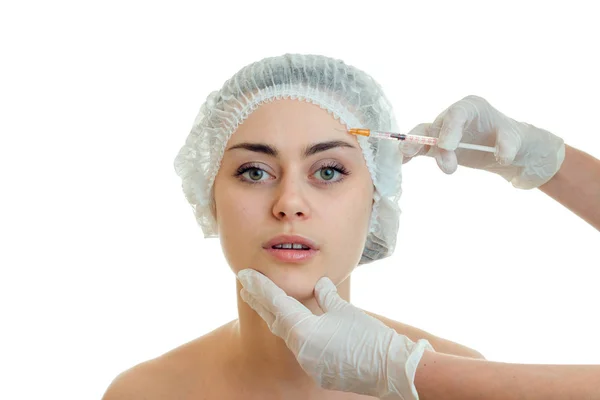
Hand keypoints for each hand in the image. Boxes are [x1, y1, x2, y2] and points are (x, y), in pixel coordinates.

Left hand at [236, 269, 433, 399]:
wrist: (390, 369)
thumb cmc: (369, 336)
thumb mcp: (344, 310)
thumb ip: (325, 296)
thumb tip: (318, 285)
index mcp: (304, 331)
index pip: (275, 303)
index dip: (259, 287)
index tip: (244, 275)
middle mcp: (301, 349)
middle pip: (275, 321)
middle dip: (260, 302)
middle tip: (246, 286)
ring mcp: (308, 363)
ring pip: (287, 336)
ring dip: (276, 318)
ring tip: (264, 303)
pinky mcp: (318, 372)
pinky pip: (301, 349)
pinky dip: (295, 333)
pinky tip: (295, 325)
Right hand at [401, 95, 564, 188]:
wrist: (507, 150)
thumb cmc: (513, 139)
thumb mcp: (517, 140)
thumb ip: (509, 145)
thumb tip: (501, 156)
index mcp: (471, 107)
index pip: (457, 114)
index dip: (449, 128)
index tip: (447, 146)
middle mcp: (453, 117)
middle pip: (438, 127)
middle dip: (433, 144)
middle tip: (444, 165)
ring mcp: (442, 132)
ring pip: (424, 137)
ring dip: (416, 148)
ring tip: (406, 158)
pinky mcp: (437, 147)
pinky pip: (420, 148)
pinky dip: (410, 154)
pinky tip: (401, 162)